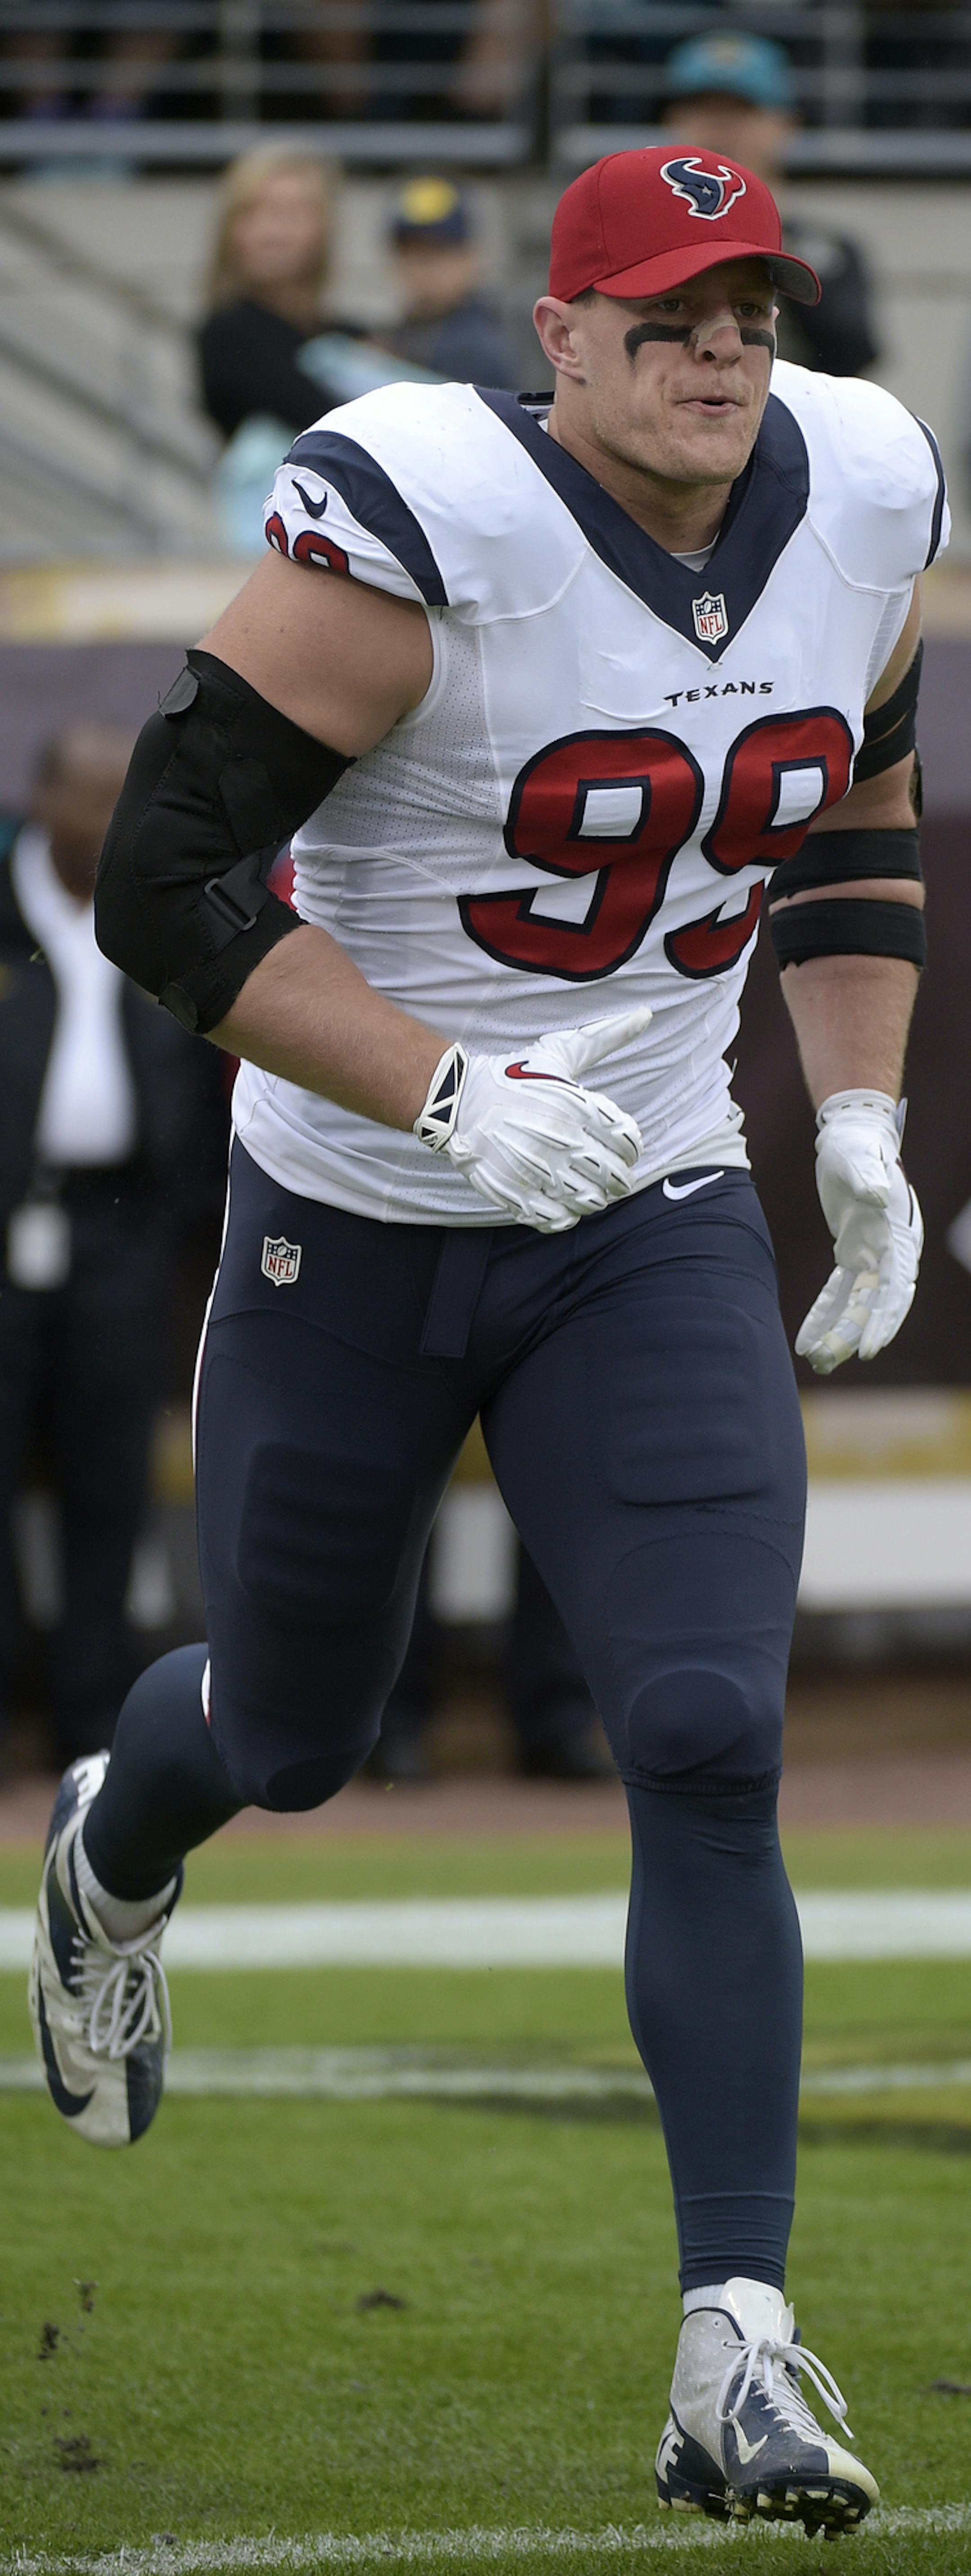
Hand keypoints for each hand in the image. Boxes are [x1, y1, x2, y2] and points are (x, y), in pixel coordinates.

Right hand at [414, 1007, 650, 1231]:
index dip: (630, 1148)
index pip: (629, 1142)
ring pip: (591, 1202)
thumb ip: (606, 1037)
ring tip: (584, 1186)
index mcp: (577, 1108)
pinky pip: (559, 1220)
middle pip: (616, 1178)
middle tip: (608, 1173)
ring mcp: (539, 1171)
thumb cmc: (514, 1075)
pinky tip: (560, 1200)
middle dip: (618, 1178)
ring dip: (595, 1197)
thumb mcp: (560, 1051)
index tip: (619, 1146)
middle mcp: (562, 1141)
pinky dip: (566, 1215)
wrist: (458, 1100)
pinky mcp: (517, 1194)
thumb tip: (646, 1013)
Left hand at [796, 1088, 922, 1374]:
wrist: (851, 1134)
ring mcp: (873, 1254)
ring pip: (857, 1304)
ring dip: (837, 1332)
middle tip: (830, 1362)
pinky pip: (839, 1291)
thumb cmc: (858, 1145)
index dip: (884, 1319)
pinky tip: (806, 1340)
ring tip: (814, 1360)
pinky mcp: (852, 1252)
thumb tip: (878, 1198)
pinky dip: (824, 1314)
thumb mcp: (859, 1159)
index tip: (868, 1347)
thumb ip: (868, 1180)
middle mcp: (891, 1250)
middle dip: (855, 1335)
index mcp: (900, 1234)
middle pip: (876, 1304)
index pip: (896, 1286)